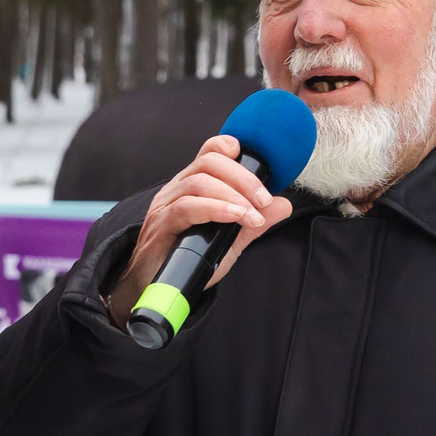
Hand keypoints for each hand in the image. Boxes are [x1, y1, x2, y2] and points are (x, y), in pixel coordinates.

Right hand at [107, 136, 294, 325]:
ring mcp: (166, 205)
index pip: (208, 152)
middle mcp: (177, 189)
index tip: (254, 162)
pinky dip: (216, 209)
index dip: (228, 146)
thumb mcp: (228, 241)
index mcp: (191, 186)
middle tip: (265, 201)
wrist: (152, 289)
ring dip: (233, 196)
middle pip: (209, 162)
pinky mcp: (161, 224)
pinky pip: (187, 207)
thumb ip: (252, 222)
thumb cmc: (186, 261)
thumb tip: (283, 205)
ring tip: (253, 216)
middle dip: (244, 178)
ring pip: (199, 181)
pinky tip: (235, 217)